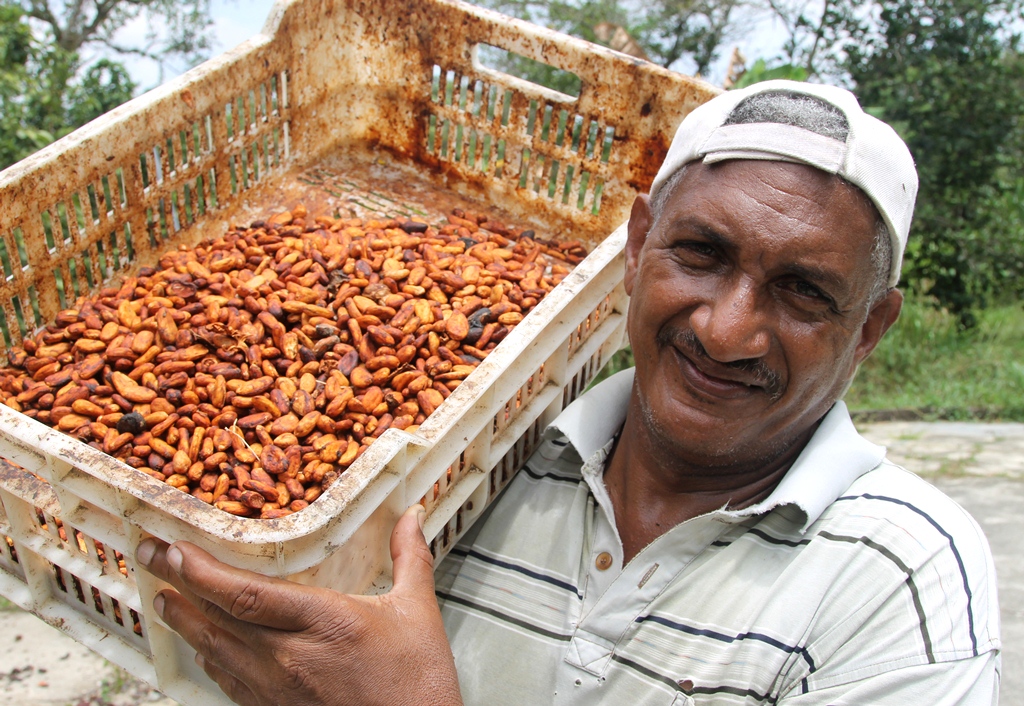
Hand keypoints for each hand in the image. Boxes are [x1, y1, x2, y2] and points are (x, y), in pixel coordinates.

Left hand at [135, 505, 461, 705]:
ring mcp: (276, 690)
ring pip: (214, 651)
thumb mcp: (417, 612)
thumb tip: (412, 517)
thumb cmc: (416, 687)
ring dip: (185, 621)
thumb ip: (409, 557)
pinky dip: (211, 656)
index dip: (201, 570)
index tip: (174, 546)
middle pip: (215, 619)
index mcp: (322, 624)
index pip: (244, 593)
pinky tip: (206, 645)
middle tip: (149, 556)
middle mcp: (288, 658)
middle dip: (176, 584)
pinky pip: (229, 681)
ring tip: (165, 596)